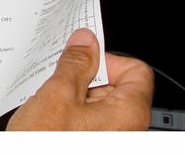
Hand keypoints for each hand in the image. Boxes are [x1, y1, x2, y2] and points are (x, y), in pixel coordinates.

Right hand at [7, 28, 153, 130]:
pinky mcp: (96, 143)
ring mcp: (113, 139)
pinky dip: (72, 113)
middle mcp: (129, 129)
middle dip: (86, 79)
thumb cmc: (47, 143)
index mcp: (129, 112)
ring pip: (100, 103)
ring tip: (52, 104)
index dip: (108, 59)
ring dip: (75, 96)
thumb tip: (87, 42)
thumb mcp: (58, 94)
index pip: (137, 70)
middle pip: (117, 86)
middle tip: (61, 82)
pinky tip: (52, 118)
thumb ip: (76, 63)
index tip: (84, 60)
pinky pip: (91, 120)